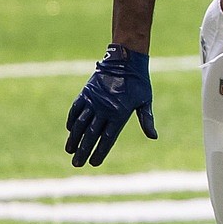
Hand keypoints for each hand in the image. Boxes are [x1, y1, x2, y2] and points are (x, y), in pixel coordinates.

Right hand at [65, 44, 156, 166]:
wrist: (125, 59)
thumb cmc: (139, 82)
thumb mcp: (145, 101)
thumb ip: (146, 120)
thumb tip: (154, 137)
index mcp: (119, 114)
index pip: (107, 139)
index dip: (99, 152)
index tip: (93, 163)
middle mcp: (104, 109)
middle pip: (91, 135)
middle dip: (83, 151)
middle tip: (76, 164)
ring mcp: (93, 101)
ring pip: (80, 124)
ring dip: (73, 138)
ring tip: (69, 151)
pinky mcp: (86, 92)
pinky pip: (76, 109)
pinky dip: (71, 120)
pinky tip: (69, 130)